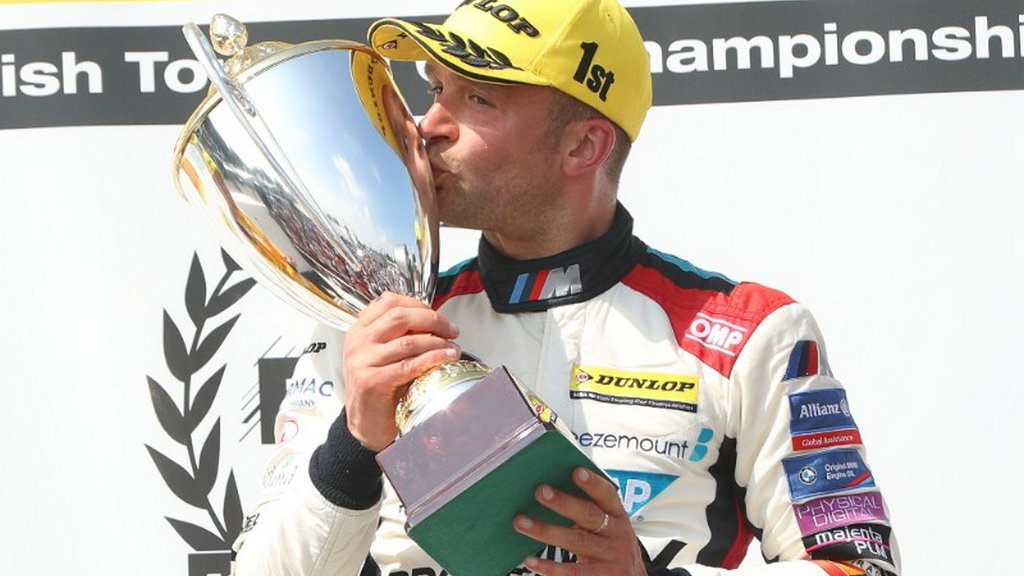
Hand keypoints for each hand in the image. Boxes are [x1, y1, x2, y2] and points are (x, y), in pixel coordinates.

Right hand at [342, 292, 460, 451]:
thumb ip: (401, 335)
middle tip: (451, 330)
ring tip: (452, 348)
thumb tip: (435, 321)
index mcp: (359, 330)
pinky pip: (409, 365)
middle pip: (400, 317)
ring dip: (437, 342)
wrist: (366, 423)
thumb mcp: (384, 354)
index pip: (388, 302)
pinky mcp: (372, 381)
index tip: (437, 314)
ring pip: (408, 342)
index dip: (417, 304)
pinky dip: (433, 359)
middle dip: (432, 320)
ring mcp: (363, 361)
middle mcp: (358, 342)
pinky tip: (446, 359)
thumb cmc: (379, 387)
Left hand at [513, 467, 644, 575]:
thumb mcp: (607, 527)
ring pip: (576, 541)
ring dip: (546, 531)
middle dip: (564, 502)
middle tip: (540, 491)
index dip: (593, 483)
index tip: (576, 471)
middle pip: (589, 515)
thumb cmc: (610, 546)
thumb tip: (547, 494)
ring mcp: (610, 557)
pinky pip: (572, 571)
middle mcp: (617, 534)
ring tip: (521, 522)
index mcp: (617, 515)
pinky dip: (548, 566)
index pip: (607, 495)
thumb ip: (586, 512)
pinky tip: (530, 560)